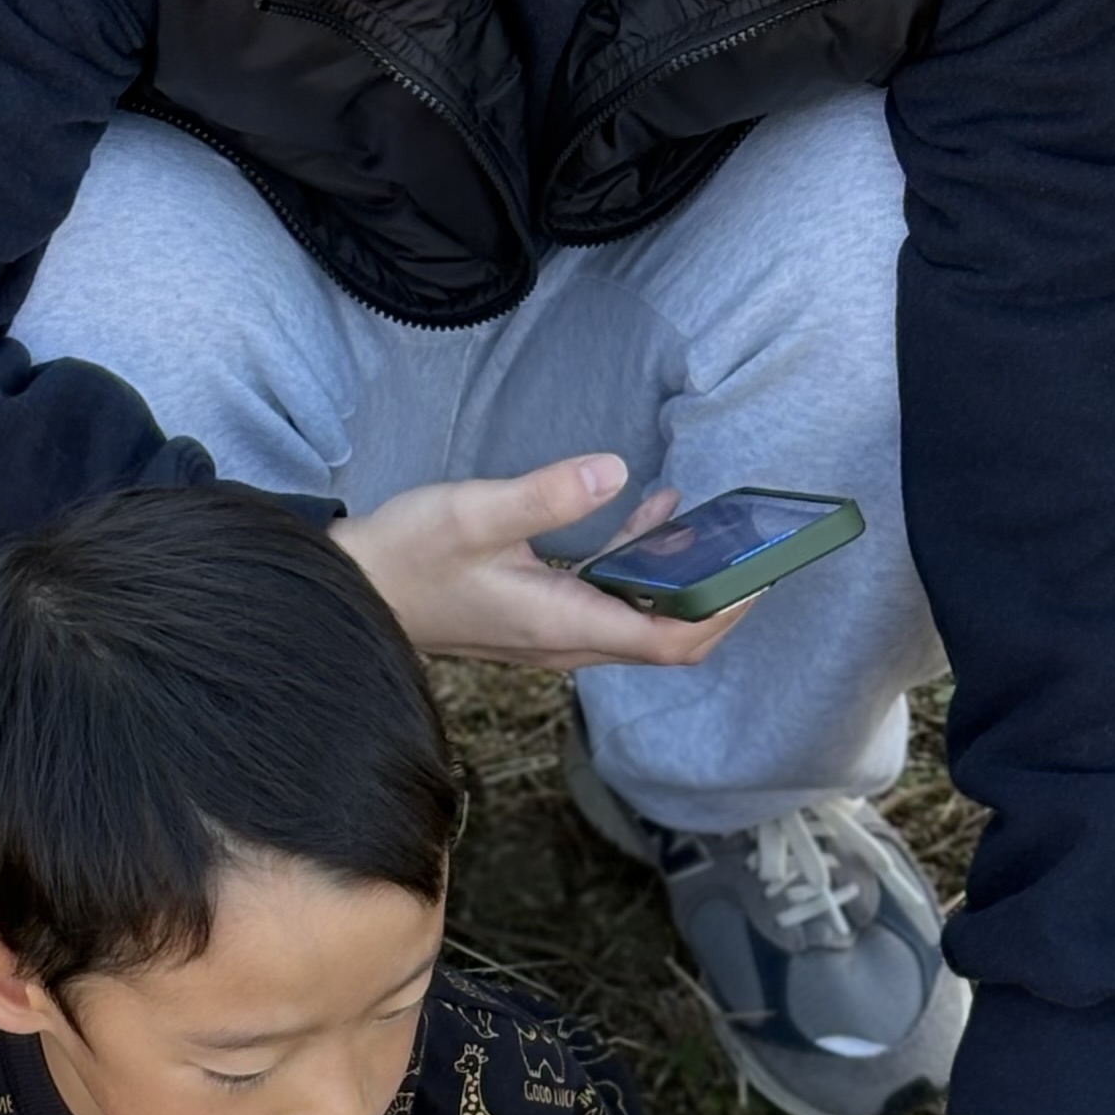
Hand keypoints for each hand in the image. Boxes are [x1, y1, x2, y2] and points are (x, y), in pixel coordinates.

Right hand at [332, 455, 752, 672]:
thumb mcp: (473, 512)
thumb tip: (614, 473)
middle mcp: (567, 641)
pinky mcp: (540, 616)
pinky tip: (650, 514)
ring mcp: (554, 633)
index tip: (760, 574)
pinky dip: (638, 568)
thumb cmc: (407, 558)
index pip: (668, 639)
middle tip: (760, 554)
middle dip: (719, 602)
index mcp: (563, 623)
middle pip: (668, 641)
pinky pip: (608, 602)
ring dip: (681, 584)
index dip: (722, 611)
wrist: (354, 593)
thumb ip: (546, 494)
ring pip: (641, 622)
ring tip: (718, 531)